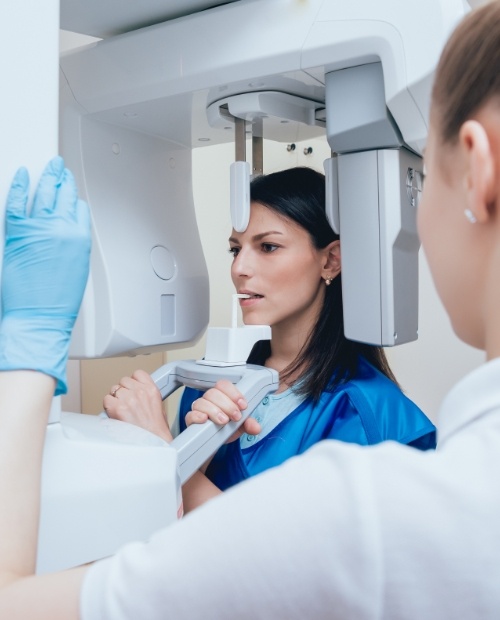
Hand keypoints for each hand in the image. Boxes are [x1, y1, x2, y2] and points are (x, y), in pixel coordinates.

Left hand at [0, 157, 90, 394]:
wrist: (39, 317)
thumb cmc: (58, 301)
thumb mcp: (77, 269)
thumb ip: (73, 245)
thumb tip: (65, 233)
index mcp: (79, 238)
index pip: (79, 209)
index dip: (74, 199)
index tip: (71, 192)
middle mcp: (61, 229)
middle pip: (63, 195)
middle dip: (62, 179)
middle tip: (61, 169)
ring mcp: (39, 228)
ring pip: (45, 193)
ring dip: (47, 177)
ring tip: (50, 167)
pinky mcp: (18, 232)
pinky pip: (18, 201)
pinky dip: (20, 185)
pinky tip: (23, 175)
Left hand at [103, 369, 172, 442]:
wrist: (153, 442)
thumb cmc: (156, 429)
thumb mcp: (158, 405)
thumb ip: (146, 394)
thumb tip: (135, 391)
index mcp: (151, 389)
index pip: (137, 373)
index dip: (133, 381)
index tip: (132, 387)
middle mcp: (140, 391)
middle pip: (124, 381)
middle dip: (124, 390)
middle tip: (127, 403)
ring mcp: (128, 399)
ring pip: (114, 389)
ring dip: (116, 398)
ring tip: (122, 410)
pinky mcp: (117, 408)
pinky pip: (106, 399)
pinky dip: (108, 406)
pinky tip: (115, 413)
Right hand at [187, 379, 260, 440]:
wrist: (216, 444)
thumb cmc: (227, 429)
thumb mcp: (240, 426)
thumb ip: (248, 424)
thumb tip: (256, 427)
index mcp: (222, 396)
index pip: (224, 385)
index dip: (233, 393)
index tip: (243, 405)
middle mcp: (209, 400)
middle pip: (213, 393)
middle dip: (227, 405)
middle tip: (236, 416)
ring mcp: (199, 409)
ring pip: (202, 402)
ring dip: (215, 411)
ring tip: (224, 421)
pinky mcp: (191, 420)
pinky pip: (190, 414)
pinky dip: (197, 416)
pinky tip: (205, 419)